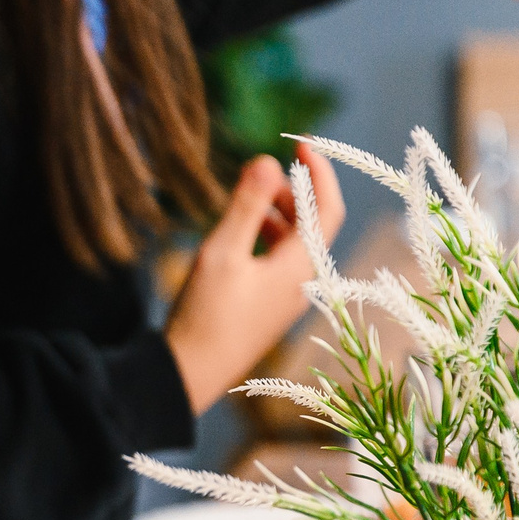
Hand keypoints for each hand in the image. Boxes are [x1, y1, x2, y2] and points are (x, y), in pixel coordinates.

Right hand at [167, 143, 345, 414]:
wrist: (190, 375)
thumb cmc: (205, 314)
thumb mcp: (221, 252)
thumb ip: (246, 206)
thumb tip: (267, 161)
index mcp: (300, 266)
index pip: (328, 208)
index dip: (319, 172)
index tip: (302, 144)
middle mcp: (304, 282)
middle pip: (313, 225)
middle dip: (293, 192)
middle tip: (261, 172)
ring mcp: (288, 298)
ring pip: (296, 244)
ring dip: (278, 215)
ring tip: (247, 200)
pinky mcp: (269, 309)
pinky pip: (281, 262)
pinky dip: (268, 238)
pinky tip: (238, 237)